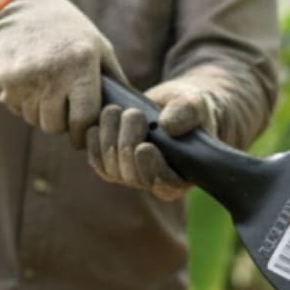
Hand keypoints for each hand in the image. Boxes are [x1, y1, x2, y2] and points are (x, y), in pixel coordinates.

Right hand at [0, 0, 126, 147]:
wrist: (19, 5)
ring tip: (48, 90)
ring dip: (41, 112)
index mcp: (80, 64)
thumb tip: (132, 113)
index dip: (84, 130)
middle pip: (54, 125)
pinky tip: (30, 83)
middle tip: (65, 108)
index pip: (84, 118)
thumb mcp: (98, 46)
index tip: (85, 132)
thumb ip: (115, 80)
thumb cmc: (68, 28)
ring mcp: (23, 77)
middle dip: (62, 123)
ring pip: (33, 119)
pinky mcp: (2, 79)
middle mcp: (51, 72)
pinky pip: (15, 107)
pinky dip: (22, 102)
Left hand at [86, 75, 221, 200]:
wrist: (167, 104)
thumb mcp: (195, 103)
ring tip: (113, 110)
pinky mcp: (112, 164)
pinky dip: (94, 143)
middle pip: (133, 177)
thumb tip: (168, 126)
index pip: (166, 185)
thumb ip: (188, 112)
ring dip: (109, 138)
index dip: (152, 170)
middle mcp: (154, 181)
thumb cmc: (187, 107)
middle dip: (128, 144)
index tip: (144, 147)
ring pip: (112, 170)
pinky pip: (97, 162)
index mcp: (182, 175)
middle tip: (132, 113)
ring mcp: (131, 175)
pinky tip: (96, 124)